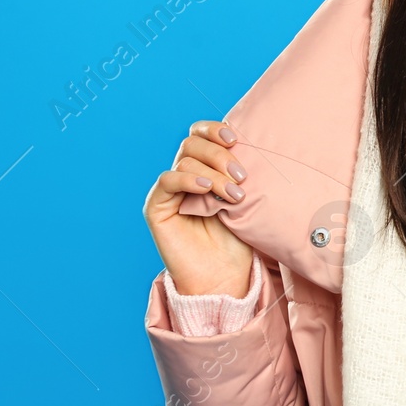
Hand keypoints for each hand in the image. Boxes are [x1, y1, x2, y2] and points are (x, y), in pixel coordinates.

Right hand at [142, 120, 255, 295]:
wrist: (224, 276)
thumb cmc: (238, 239)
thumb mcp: (245, 198)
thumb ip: (238, 172)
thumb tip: (248, 144)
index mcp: (205, 167)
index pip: (201, 134)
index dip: (214, 130)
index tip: (235, 138)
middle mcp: (184, 175)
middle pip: (193, 143)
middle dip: (219, 155)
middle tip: (241, 177)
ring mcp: (169, 190)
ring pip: (184, 162)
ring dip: (213, 174)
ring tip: (234, 195)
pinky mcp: (156, 207)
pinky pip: (167, 181)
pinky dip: (187, 180)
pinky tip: (205, 189)